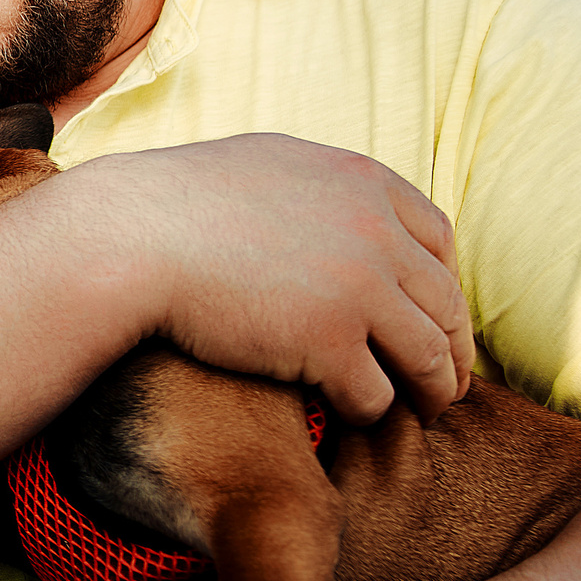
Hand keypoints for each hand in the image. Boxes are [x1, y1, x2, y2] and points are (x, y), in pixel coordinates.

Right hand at [83, 136, 474, 422]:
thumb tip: (337, 204)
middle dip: (451, 350)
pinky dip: (370, 411)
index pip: (438, 241)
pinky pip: (375, 393)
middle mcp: (375, 232)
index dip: (442, 286)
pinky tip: (351, 415)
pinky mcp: (327, 341)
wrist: (128, 237)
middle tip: (442, 383)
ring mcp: (357, 287)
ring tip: (417, 412)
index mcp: (363, 183)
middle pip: (445, 304)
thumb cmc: (175, 203)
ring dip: (428, 391)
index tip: (431, 317)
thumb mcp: (266, 164)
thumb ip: (318, 186)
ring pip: (427, 356)